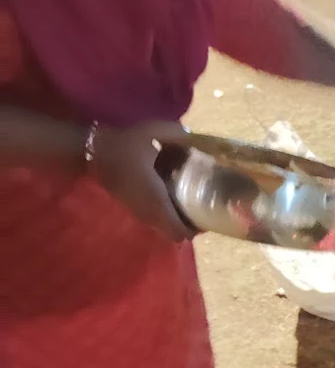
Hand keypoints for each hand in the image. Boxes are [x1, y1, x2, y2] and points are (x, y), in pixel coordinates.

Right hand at [89, 121, 191, 242]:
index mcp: (157, 198)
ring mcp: (139, 212)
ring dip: (176, 224)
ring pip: (162, 230)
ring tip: (189, 209)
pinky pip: (154, 222)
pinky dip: (165, 218)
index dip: (195, 230)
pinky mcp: (132, 208)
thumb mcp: (151, 132)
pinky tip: (172, 202)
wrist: (93, 151)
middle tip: (201, 215)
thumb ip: (176, 134)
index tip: (208, 220)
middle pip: (173, 235)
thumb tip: (194, 135)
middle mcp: (149, 211)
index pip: (178, 229)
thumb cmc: (124, 144)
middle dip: (188, 229)